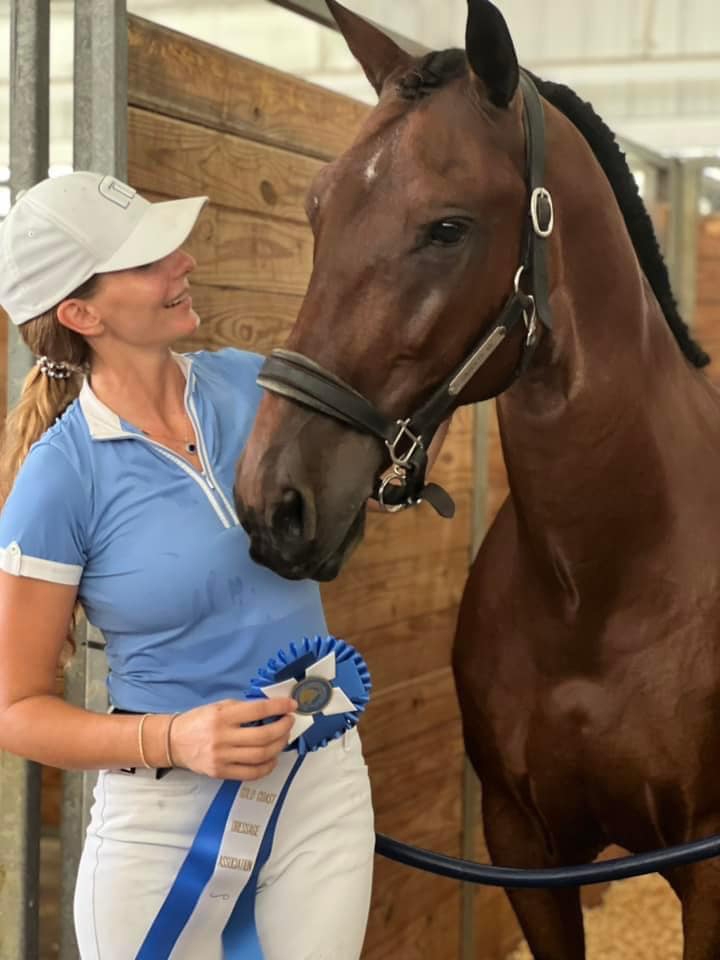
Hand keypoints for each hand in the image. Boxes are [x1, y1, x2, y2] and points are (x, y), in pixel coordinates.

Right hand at [169, 697, 296, 780]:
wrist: (174, 742)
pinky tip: (272, 757)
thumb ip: (243, 708)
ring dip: (278, 746)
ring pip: (260, 756)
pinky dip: (267, 766)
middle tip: (289, 722)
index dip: (279, 707)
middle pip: (263, 736)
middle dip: (283, 728)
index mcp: (222, 716)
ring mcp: (221, 758)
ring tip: (283, 738)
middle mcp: (222, 737)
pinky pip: (251, 773)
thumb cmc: (199, 720)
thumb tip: (271, 709)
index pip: (258, 710)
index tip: (291, 705)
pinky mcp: (221, 773)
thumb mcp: (219, 706)